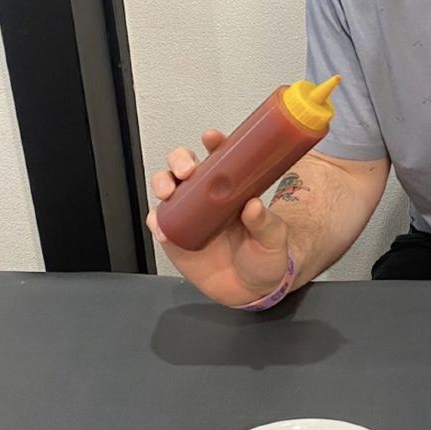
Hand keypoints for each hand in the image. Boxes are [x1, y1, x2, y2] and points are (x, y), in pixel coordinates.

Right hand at [146, 129, 289, 306]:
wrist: (253, 291)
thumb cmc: (265, 259)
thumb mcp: (274, 240)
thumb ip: (264, 224)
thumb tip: (253, 206)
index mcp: (233, 189)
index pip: (221, 158)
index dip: (214, 144)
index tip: (212, 138)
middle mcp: (207, 197)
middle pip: (185, 166)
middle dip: (180, 160)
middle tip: (187, 171)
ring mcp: (189, 215)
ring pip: (167, 187)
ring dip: (162, 183)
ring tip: (169, 191)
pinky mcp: (176, 236)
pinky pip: (159, 222)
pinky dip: (157, 221)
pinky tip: (163, 226)